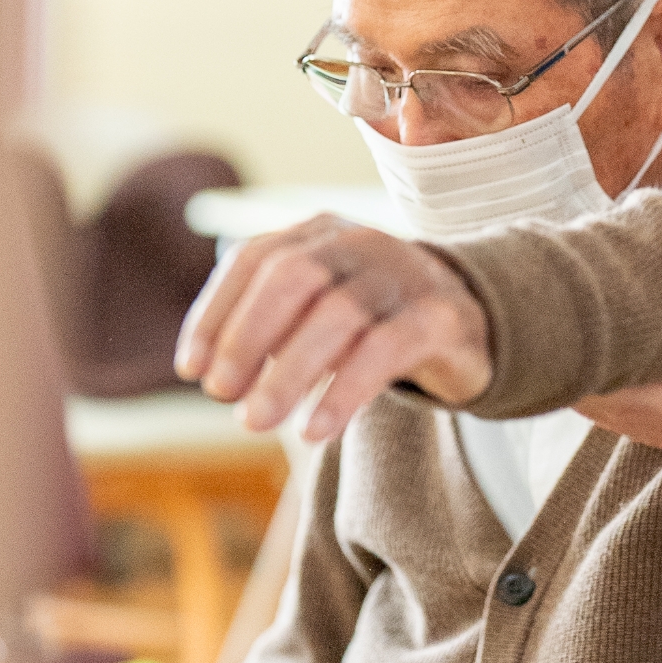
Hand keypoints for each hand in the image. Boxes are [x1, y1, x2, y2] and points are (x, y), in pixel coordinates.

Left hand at [174, 215, 491, 441]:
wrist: (469, 319)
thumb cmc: (372, 321)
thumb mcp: (318, 308)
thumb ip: (272, 325)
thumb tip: (211, 374)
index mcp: (320, 233)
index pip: (255, 257)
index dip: (217, 311)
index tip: (191, 368)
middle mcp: (360, 241)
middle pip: (295, 276)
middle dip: (248, 336)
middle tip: (221, 395)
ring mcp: (404, 274)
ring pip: (339, 313)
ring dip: (288, 371)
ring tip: (255, 422)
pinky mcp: (440, 316)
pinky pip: (387, 348)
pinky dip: (344, 390)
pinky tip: (315, 428)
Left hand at [577, 201, 661, 474]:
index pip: (620, 399)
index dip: (581, 359)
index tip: (561, 311)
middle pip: (609, 410)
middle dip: (584, 358)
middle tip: (564, 296)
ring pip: (625, 416)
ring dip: (605, 370)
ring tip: (589, 309)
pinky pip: (651, 418)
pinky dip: (632, 382)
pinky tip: (628, 338)